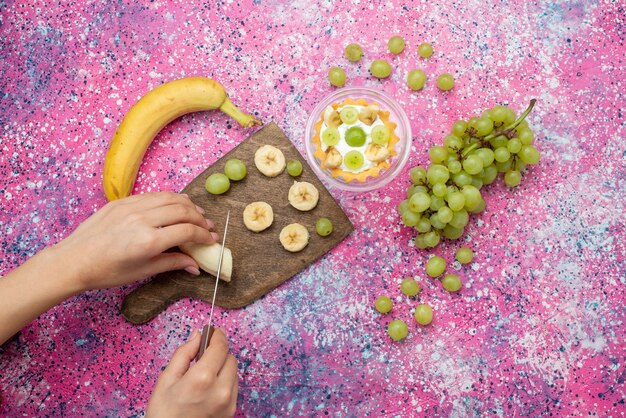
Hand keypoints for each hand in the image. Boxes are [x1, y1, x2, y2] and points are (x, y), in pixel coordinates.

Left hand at [53, 192, 217, 290]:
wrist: (73, 260)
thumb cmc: (107, 271)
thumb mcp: (143, 271)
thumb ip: (172, 263)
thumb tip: (195, 266)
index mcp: (149, 241)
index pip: (188, 231)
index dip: (204, 235)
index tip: (211, 240)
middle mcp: (142, 219)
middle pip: (183, 210)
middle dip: (200, 219)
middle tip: (207, 227)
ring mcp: (132, 206)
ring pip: (170, 197)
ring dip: (188, 205)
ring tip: (196, 214)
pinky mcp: (122, 201)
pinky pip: (153, 195)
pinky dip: (169, 199)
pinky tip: (174, 207)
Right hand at [146, 328, 238, 417]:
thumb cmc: (163, 413)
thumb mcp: (166, 379)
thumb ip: (184, 353)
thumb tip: (197, 335)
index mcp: (202, 379)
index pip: (220, 346)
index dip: (217, 335)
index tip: (213, 331)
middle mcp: (220, 390)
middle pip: (230, 357)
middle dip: (218, 353)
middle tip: (203, 355)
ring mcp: (228, 402)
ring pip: (234, 372)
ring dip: (222, 367)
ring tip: (203, 374)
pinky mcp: (231, 411)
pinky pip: (234, 387)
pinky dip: (225, 381)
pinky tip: (209, 387)